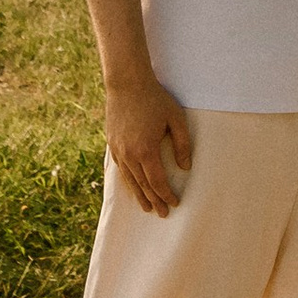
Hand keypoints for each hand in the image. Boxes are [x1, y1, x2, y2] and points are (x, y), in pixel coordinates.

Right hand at [105, 74, 192, 218]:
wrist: (127, 84)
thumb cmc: (155, 99)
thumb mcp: (176, 118)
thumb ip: (183, 144)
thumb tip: (185, 167)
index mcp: (146, 150)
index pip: (157, 181)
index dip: (167, 194)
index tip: (175, 203)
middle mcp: (130, 154)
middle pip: (143, 185)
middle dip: (154, 201)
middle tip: (163, 214)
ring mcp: (119, 151)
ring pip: (130, 180)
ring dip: (139, 195)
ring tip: (147, 208)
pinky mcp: (113, 146)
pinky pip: (121, 170)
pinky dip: (128, 182)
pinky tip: (133, 188)